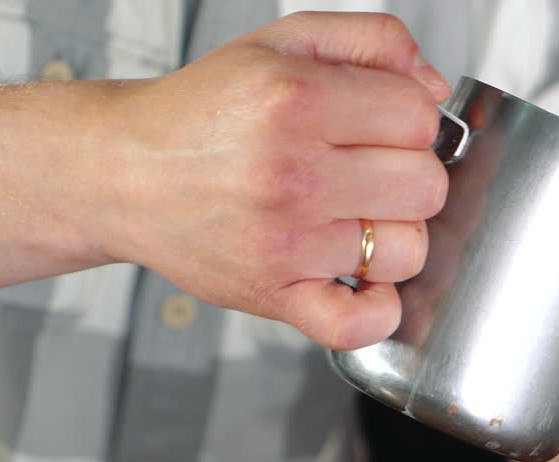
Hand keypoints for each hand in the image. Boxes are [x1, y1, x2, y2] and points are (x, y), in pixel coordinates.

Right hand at [94, 12, 451, 348]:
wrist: (121, 173)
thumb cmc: (202, 113)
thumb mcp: (281, 43)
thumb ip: (371, 40)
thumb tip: (437, 87)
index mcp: (296, 100)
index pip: (421, 118)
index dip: (410, 120)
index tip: (380, 126)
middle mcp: (290, 173)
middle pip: (426, 186)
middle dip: (408, 174)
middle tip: (367, 171)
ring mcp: (283, 242)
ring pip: (408, 251)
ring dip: (392, 237)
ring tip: (352, 219)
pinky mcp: (272, 295)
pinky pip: (359, 323)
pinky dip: (376, 310)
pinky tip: (361, 279)